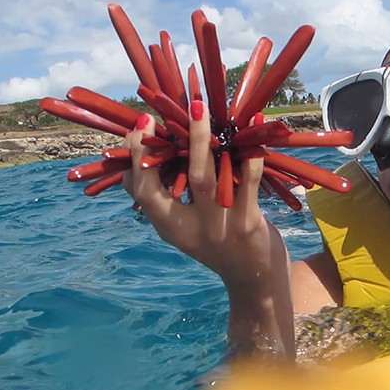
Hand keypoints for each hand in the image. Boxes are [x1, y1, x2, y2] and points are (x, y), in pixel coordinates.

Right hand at [123, 101, 293, 355]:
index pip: (140, 192)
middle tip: (156, 116)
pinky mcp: (248, 224)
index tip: (141, 127)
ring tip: (198, 108)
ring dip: (200, 140)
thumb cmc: (219, 245)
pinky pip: (248, 182)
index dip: (136, 158)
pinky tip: (252, 128)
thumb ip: (164, 202)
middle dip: (156, 149)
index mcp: (170, 228)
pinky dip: (250, 155)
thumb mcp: (184, 229)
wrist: (257, 281)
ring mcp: (218, 227)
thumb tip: (133, 167)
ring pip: (204, 178)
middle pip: (163, 186)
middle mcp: (189, 229)